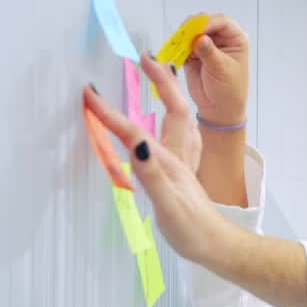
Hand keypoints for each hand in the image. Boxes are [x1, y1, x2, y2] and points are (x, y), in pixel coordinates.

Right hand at [82, 55, 233, 264]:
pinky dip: (174, 117)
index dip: (110, 113)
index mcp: (170, 163)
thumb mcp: (168, 205)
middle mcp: (179, 158)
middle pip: (175, 110)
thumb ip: (151, 175)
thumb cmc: (193, 232)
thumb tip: (136, 142)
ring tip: (161, 76)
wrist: (218, 248)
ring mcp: (184, 164)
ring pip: (182, 120)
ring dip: (172, 95)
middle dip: (161, 81)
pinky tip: (170, 120)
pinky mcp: (184, 173)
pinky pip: (181, 134)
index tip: (88, 93)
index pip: (134, 131)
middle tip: (146, 58)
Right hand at [182, 13, 250, 125]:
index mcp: (236, 39)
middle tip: (184, 36)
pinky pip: (182, 44)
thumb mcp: (221, 70)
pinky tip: (177, 52)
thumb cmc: (229, 91)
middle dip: (193, 28)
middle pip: (204, 23)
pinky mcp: (193, 53)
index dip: (209, 22)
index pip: (223, 21)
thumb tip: (200, 38)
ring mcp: (206, 44)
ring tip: (180, 46)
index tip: (198, 30)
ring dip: (183, 37)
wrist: (218, 110)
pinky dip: (178, 46)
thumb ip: (209, 52)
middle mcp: (221, 39)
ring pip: (191, 31)